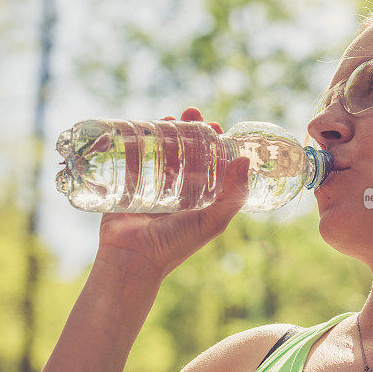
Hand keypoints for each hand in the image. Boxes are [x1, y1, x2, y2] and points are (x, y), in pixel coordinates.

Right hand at [96, 108, 249, 280]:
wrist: (132, 259)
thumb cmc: (175, 245)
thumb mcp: (212, 222)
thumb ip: (232, 195)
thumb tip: (245, 161)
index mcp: (200, 197)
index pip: (210, 162)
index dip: (214, 143)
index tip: (215, 125)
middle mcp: (178, 189)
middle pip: (185, 150)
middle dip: (189, 129)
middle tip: (191, 112)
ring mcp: (152, 185)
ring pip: (160, 150)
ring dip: (165, 130)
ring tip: (168, 116)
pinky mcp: (127, 184)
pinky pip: (132, 157)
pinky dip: (136, 141)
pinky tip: (139, 128)